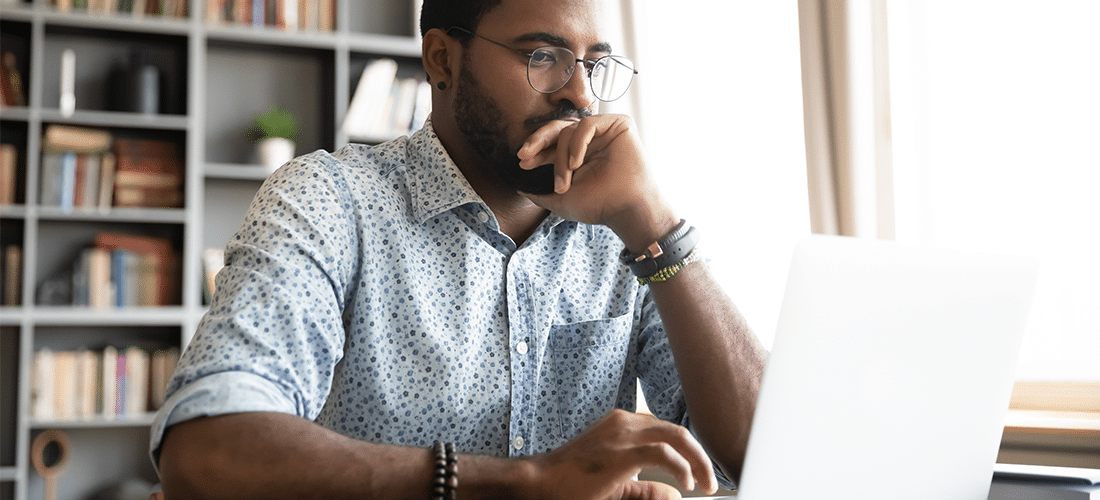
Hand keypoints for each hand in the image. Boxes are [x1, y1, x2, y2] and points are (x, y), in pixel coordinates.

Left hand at [517, 115, 676, 250]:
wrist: (625, 209)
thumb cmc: (599, 206)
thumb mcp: (561, 201)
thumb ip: (539, 194)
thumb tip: (519, 189)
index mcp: (578, 154)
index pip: (552, 144)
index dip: (536, 151)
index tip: (522, 162)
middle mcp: (590, 141)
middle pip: (557, 129)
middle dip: (537, 141)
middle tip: (525, 154)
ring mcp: (604, 132)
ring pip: (569, 130)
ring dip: (562, 156)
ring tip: (566, 180)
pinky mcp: (619, 124)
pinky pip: (588, 124)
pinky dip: (578, 142)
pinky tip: (577, 162)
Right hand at [527, 409, 717, 499]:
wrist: (540, 481)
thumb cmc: (570, 482)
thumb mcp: (616, 485)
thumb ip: (645, 488)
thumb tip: (673, 495)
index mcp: (623, 424)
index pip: (666, 431)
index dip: (688, 452)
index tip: (699, 472)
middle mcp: (625, 422)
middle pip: (677, 431)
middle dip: (700, 456)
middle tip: (709, 481)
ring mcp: (623, 433)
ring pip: (676, 437)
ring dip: (697, 461)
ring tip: (704, 483)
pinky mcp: (622, 450)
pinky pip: (664, 454)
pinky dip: (682, 468)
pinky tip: (687, 483)